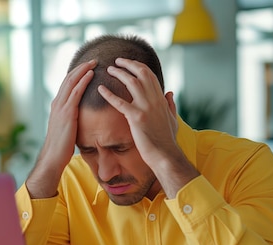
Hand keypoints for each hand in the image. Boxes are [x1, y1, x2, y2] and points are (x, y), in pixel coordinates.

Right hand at [25, 60, 96, 197]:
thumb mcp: (66, 129)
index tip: (87, 67)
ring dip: (83, 70)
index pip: (67, 84)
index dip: (77, 74)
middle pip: (69, 79)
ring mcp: (61, 107)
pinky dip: (83, 81)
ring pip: (72, 82)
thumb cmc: (61, 147)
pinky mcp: (66, 112)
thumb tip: (80, 118)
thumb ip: (71, 119)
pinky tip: (91, 74)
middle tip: (93, 60)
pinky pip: (76, 92)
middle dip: (81, 68)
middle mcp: (57, 103)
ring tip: (94, 62)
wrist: (53, 156)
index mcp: (57, 106)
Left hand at [97, 58, 197, 196]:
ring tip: (108, 69)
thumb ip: (170, 104)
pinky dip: (109, 94)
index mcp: (161, 99)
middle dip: (128, 64)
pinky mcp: (137, 118)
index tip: (128, 63)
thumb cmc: (167, 140)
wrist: (166, 155)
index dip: (138, 66)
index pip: (150, 75)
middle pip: (141, 73)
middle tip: (116, 61)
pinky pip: (120, 102)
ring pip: (131, 82)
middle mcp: (155, 99)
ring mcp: (146, 107)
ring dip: (119, 73)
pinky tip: (100, 89)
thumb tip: (170, 92)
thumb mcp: (172, 119)